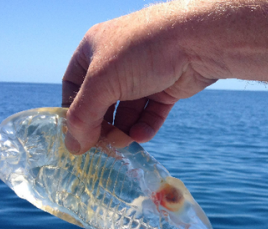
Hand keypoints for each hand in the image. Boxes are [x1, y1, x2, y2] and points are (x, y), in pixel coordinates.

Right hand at [62, 2, 216, 153]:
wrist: (195, 41)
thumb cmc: (141, 52)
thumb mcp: (101, 82)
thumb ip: (83, 116)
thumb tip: (73, 148)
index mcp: (93, 51)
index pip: (73, 87)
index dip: (73, 112)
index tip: (76, 137)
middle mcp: (116, 63)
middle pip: (101, 104)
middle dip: (101, 126)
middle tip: (102, 147)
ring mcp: (142, 76)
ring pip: (127, 113)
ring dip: (124, 130)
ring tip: (125, 143)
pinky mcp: (165, 89)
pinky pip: (150, 114)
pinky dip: (145, 127)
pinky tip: (142, 136)